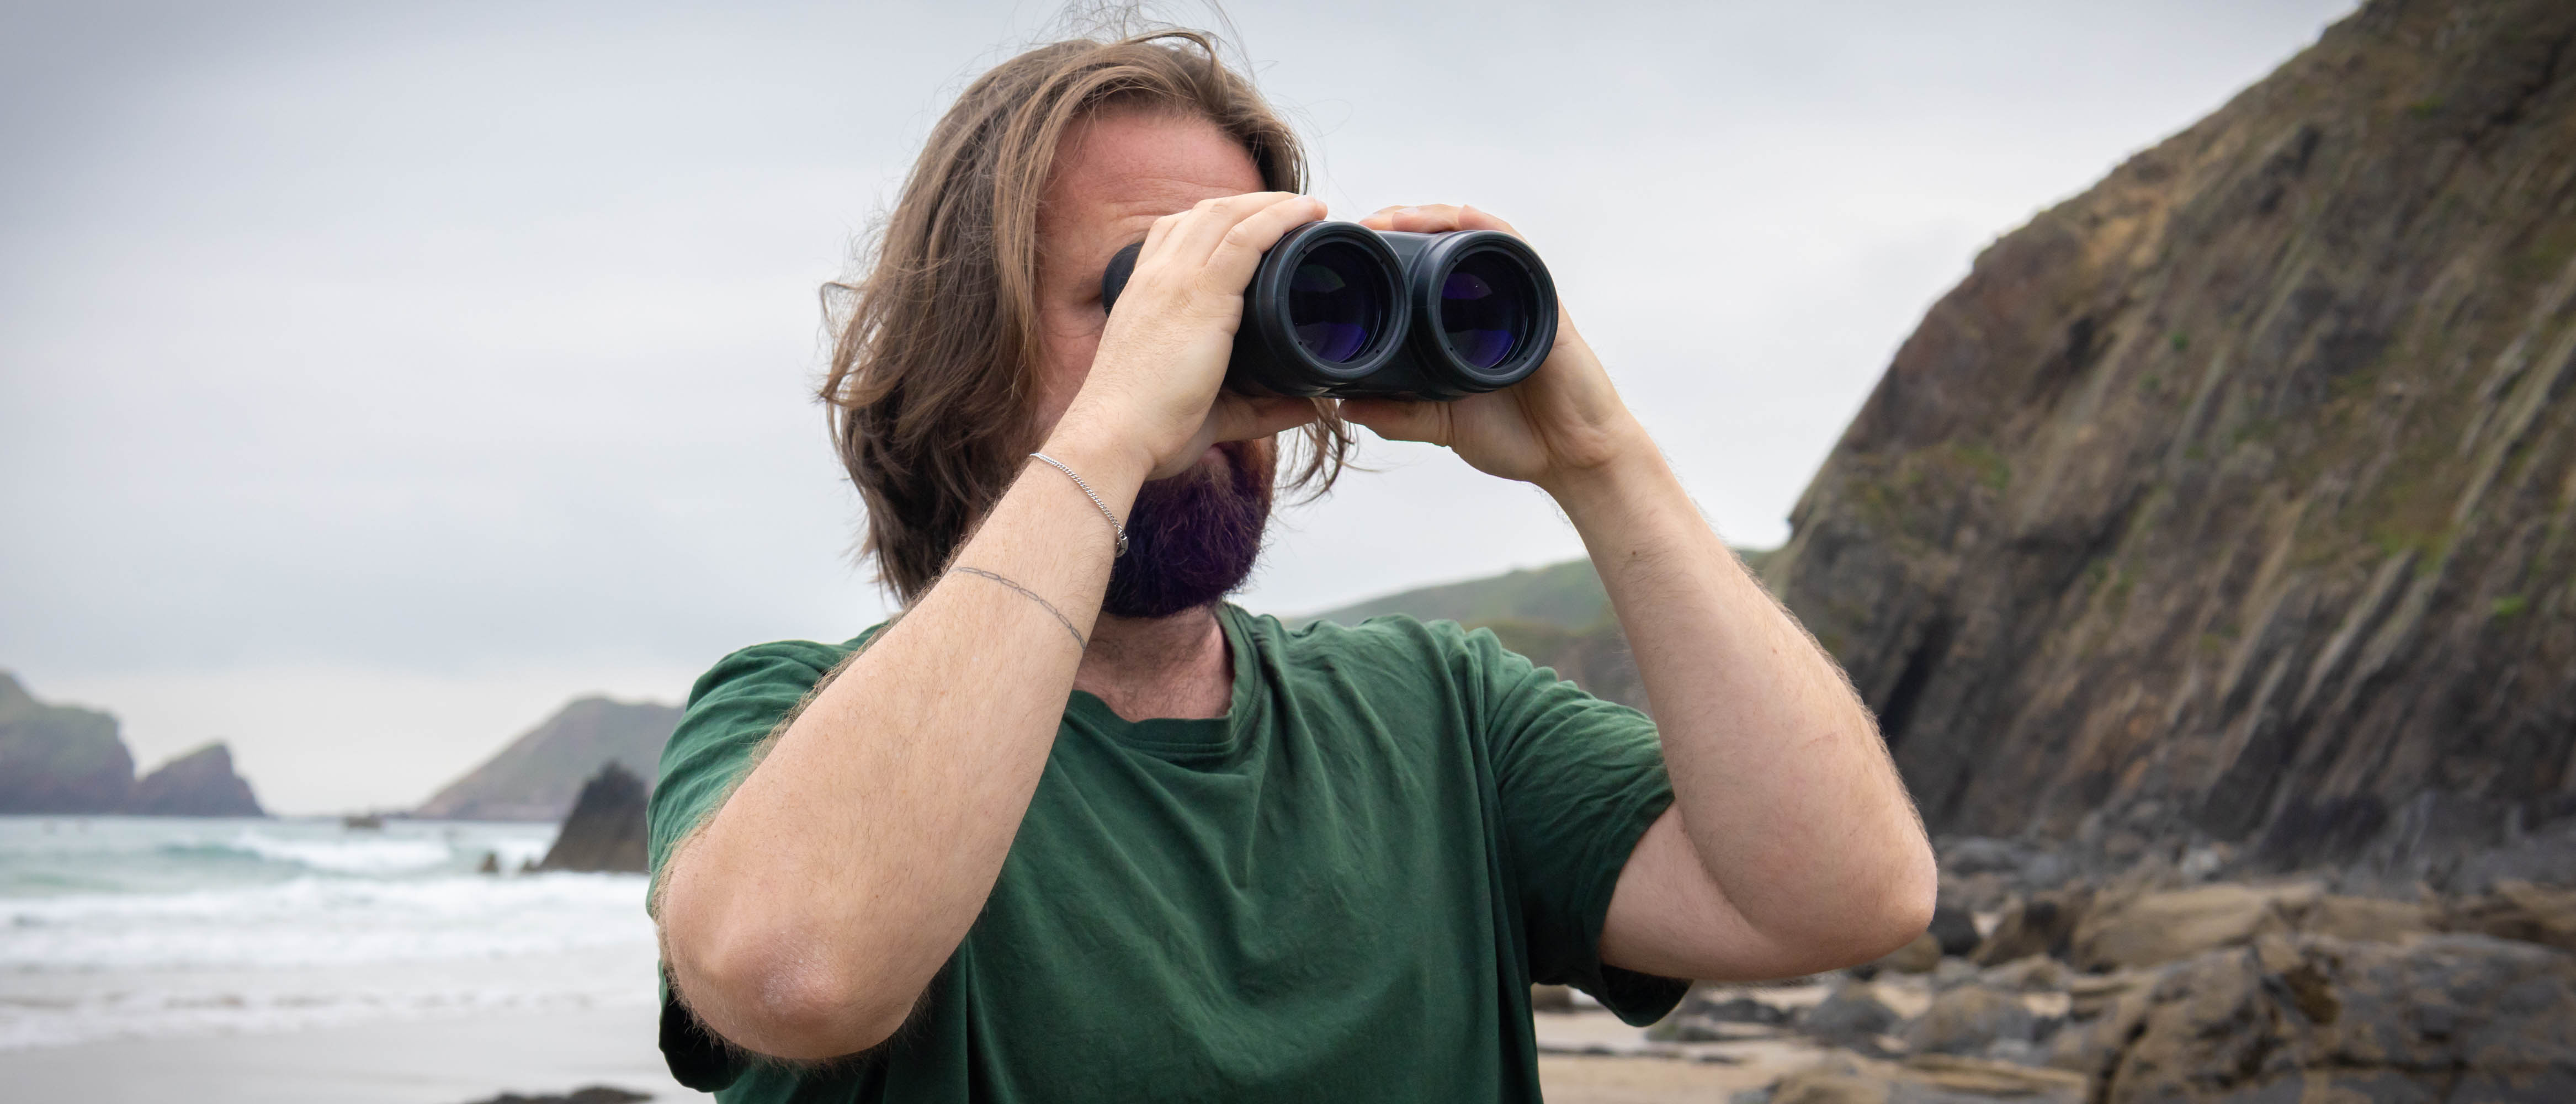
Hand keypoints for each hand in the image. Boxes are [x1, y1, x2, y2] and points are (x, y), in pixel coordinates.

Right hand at [1052, 192, 1329, 480]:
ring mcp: (1176, 280)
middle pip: (1206, 213)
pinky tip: (1308, 213)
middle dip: (1252, 203)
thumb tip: (1309, 407)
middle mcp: (1157, 276)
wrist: (1114, 436)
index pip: (1176, 231)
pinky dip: (1280, 219)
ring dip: (1273, 203)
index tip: (1253, 223)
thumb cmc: (1151, 428)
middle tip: (1293, 209)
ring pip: (1229, 215)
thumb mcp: (1210, 407)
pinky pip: (1247, 239)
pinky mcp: (1201, 296)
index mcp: (1145, 293)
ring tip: (1310, 206)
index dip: (1217, 219)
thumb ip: (1260, 406)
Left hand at [1339, 205, 1651, 493]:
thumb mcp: (1440, 425)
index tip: (1349, 253)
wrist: (1571, 458)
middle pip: (1442, 243)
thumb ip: (1396, 416)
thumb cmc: (1515, 438)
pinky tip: (1460, 218)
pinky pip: (1515, 251)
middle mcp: (1488, 301)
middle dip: (1400, 226)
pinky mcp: (1543, 302)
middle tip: (1362, 228)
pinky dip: (1487, 229)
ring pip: (1472, 237)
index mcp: (1460, 324)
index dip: (1386, 255)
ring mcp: (1516, 297)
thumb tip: (1343, 405)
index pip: (1421, 272)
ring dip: (1432, 219)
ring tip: (1393, 219)